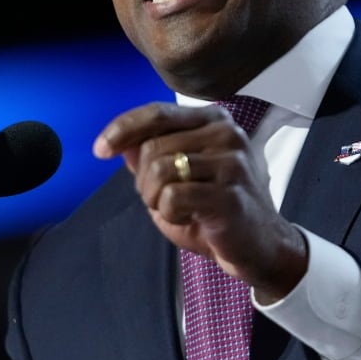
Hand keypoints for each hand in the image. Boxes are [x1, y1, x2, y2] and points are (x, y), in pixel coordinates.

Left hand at [93, 101, 306, 301]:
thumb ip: (151, 157)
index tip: (100, 150)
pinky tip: (191, 219)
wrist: (259, 246)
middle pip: (152, 147)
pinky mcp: (230, 194)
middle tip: (164, 201)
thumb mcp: (178, 178)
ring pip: (160, 170)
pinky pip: (173, 197)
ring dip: (155, 199)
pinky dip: (170, 214)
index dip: (122, 129)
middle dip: (144, 182)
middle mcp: (226, 133)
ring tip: (178, 210)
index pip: (157, 113)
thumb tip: (121, 143)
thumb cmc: (215, 211)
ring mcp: (232, 162)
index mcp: (214, 120)